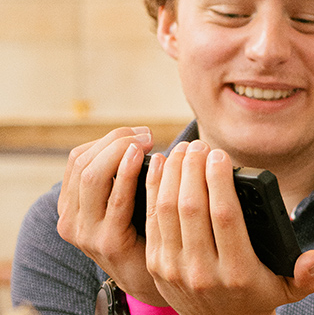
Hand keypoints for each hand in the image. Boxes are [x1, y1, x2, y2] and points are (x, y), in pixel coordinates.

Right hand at [57, 127, 167, 305]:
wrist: (149, 276)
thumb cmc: (142, 231)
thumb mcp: (122, 201)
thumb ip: (120, 175)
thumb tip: (140, 135)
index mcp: (69, 206)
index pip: (78, 158)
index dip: (108, 138)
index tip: (138, 132)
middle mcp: (69, 220)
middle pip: (85, 163)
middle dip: (116, 140)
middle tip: (146, 134)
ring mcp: (85, 233)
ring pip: (94, 176)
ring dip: (122, 151)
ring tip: (146, 141)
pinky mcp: (107, 242)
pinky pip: (117, 199)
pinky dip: (129, 174)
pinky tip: (145, 159)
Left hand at [144, 142, 313, 314]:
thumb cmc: (258, 296)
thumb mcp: (290, 290)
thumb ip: (310, 276)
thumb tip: (312, 258)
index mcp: (238, 272)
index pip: (224, 217)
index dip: (219, 181)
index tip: (220, 155)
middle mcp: (202, 271)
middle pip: (191, 208)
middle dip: (192, 170)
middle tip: (199, 145)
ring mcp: (173, 269)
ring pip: (166, 210)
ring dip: (172, 175)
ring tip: (182, 151)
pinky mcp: (156, 265)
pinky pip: (151, 219)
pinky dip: (153, 189)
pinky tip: (161, 166)